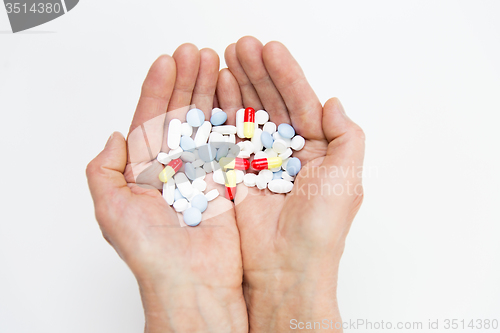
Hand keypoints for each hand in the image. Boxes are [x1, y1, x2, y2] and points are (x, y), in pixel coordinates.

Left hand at [86, 44, 246, 332]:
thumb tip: (115, 136)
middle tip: (197, 53)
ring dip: (209, 91)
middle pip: (180, 113)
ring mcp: (202, 172)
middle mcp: (173, 167)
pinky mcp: (227, 181)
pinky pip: (229, 142)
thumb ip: (104, 170)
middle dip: (187, 81)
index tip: (168, 61)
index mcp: (144, 170)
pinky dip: (231, 117)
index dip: (158, 88)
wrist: (192, 283)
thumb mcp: (110, 209)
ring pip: (206, 122)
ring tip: (216, 63)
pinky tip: (232, 94)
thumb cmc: (150, 253)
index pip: (151, 119)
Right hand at [221, 37, 364, 331]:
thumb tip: (332, 100)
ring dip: (239, 84)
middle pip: (272, 100)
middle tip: (241, 45)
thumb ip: (346, 135)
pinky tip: (217, 88)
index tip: (270, 49)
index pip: (301, 101)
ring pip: (249, 112)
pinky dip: (223, 111)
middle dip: (257, 71)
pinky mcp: (237, 172)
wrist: (286, 269)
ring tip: (225, 57)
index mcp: (317, 148)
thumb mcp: (346, 177)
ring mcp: (260, 159)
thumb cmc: (320, 229)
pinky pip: (229, 135)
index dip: (286, 74)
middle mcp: (288, 150)